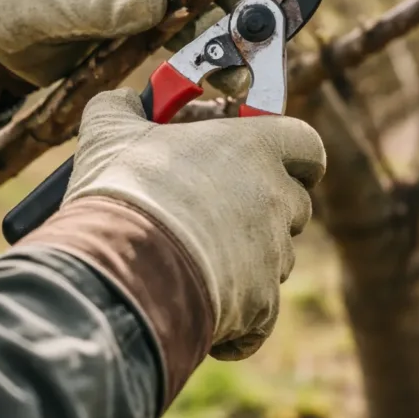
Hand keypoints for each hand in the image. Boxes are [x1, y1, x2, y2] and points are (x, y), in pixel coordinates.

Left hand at [0, 0, 243, 89]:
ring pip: (190, 5)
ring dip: (215, 35)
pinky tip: (213, 73)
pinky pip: (175, 30)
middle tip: (249, 43)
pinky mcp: (134, 20)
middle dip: (224, 6)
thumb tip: (156, 3)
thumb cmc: (6, 11)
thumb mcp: (44, 8)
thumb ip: (97, 6)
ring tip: (237, 72)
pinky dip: (195, 50)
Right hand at [62, 89, 325, 359]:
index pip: (308, 146)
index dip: (294, 155)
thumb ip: (121, 106)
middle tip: (217, 210)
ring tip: (194, 260)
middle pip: (295, 205)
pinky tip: (199, 309)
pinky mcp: (261, 306)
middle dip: (265, 209)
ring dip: (247, 259)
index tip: (269, 161)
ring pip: (277, 258)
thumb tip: (123, 99)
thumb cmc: (127, 188)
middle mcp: (277, 200)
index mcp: (256, 149)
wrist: (124, 267)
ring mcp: (274, 255)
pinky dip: (238, 318)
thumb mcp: (110, 131)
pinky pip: (260, 315)